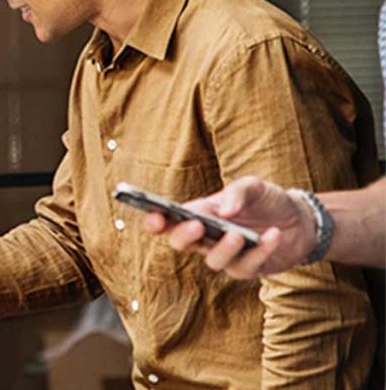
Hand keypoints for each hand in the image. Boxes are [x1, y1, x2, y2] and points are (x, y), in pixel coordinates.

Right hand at [143, 176, 315, 278]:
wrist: (300, 220)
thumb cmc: (267, 201)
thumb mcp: (254, 186)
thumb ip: (237, 193)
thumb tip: (224, 212)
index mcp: (200, 214)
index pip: (169, 220)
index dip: (155, 221)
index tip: (155, 217)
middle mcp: (207, 237)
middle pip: (181, 244)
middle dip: (183, 236)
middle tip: (196, 225)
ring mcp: (226, 256)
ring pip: (213, 261)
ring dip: (224, 248)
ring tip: (238, 234)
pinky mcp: (248, 269)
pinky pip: (247, 266)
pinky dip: (260, 251)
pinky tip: (273, 235)